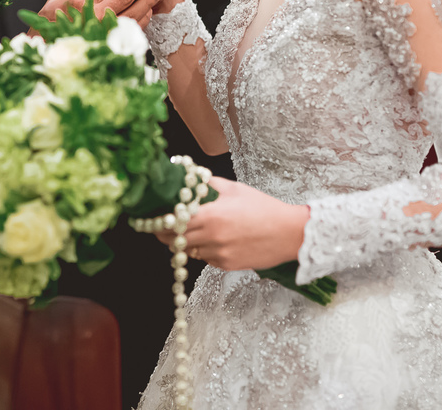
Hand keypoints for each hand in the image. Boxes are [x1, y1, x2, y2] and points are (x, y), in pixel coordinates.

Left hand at [154, 177, 309, 270]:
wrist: (289, 233)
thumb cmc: (264, 208)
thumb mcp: (235, 189)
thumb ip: (209, 185)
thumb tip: (190, 177)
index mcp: (210, 215)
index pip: (172, 222)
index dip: (160, 222)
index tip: (152, 219)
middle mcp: (211, 237)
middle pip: (175, 240)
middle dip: (165, 235)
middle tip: (162, 229)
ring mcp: (218, 253)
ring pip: (189, 251)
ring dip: (185, 243)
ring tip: (190, 233)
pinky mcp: (226, 265)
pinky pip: (205, 259)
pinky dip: (203, 251)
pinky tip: (213, 241)